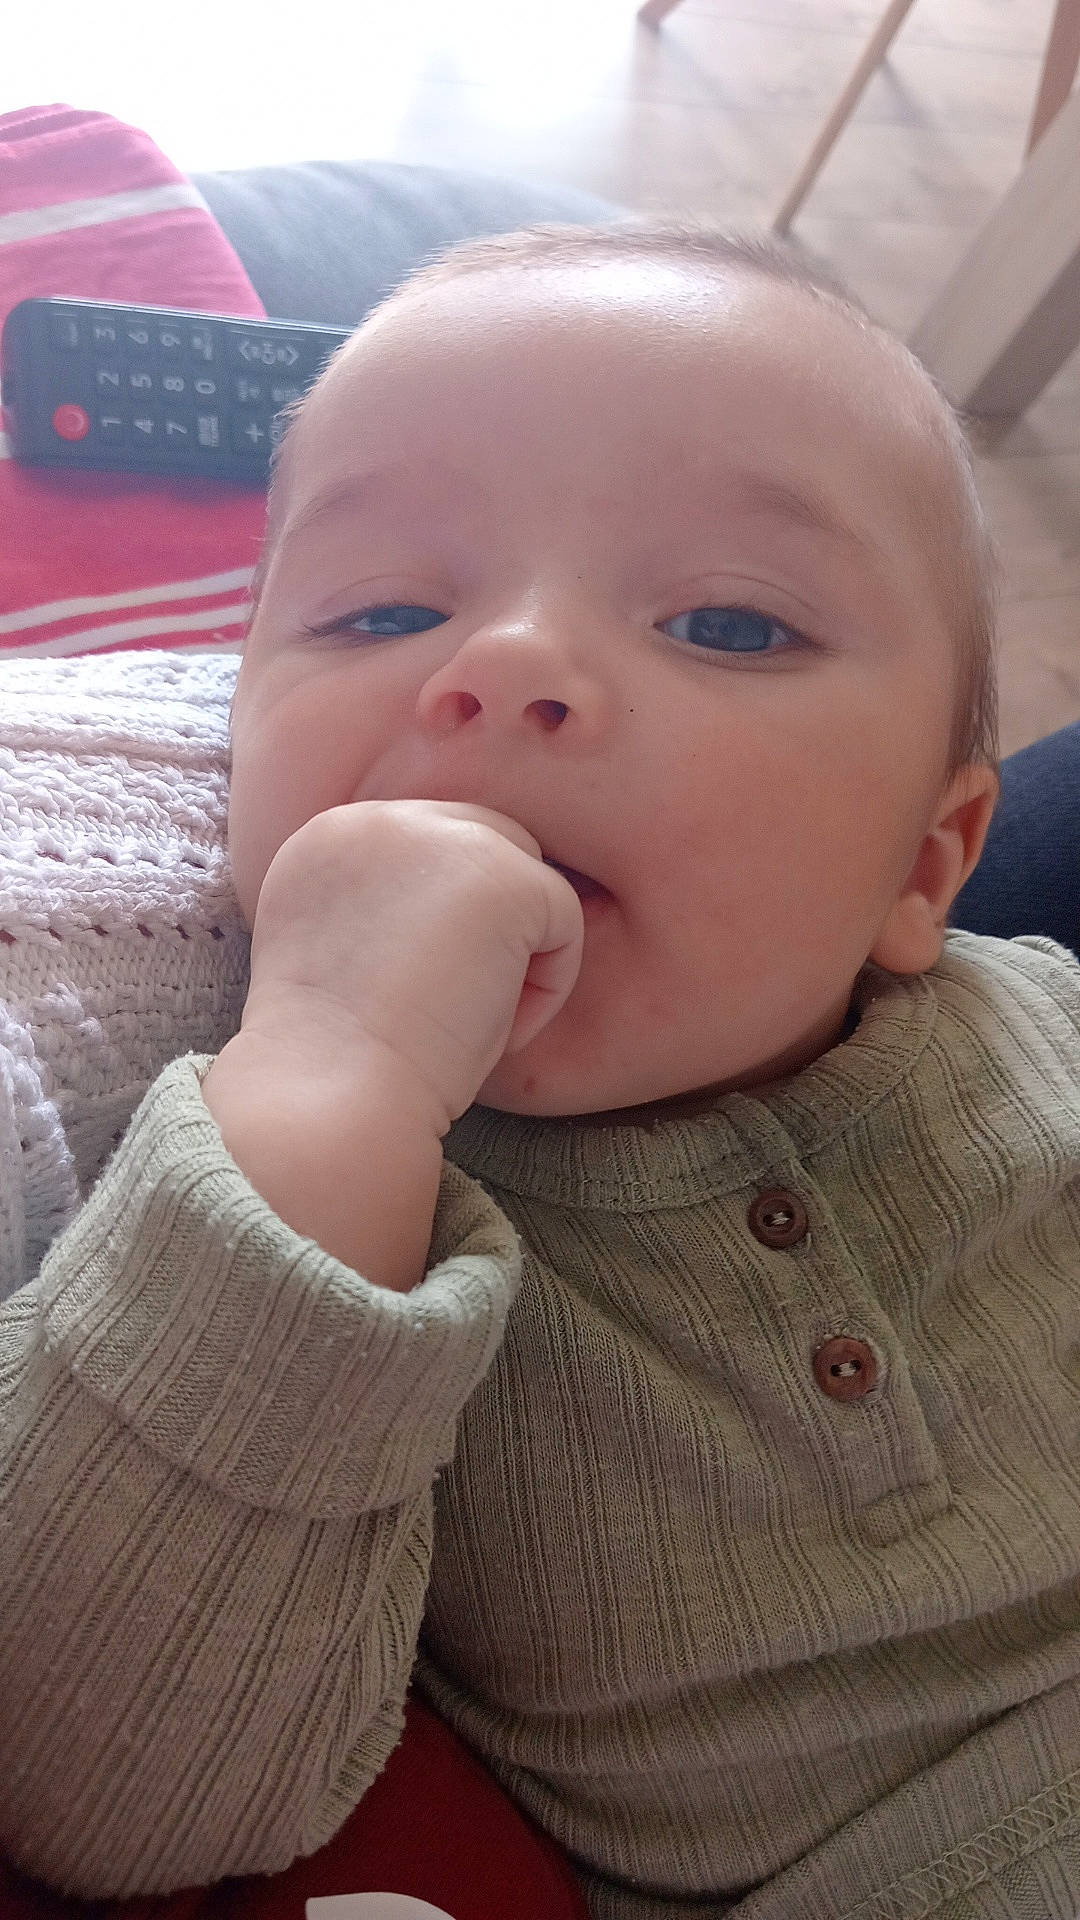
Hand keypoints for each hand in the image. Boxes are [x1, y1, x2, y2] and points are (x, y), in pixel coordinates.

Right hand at [235, 800, 584, 1129]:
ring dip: (515, 955)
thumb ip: (384, 912)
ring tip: (462, 1020)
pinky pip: (564, 920)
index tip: (416, 995)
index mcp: (327, 839)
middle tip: (450, 1007)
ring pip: (526, 878)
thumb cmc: (334, 1063)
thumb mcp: (341, 960)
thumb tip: (459, 919)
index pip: (426, 850)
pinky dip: (546, 989)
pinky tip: (490, 1030)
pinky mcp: (503, 875)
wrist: (326, 1096)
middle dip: (490, 924)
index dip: (443, 924)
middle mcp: (375, 818)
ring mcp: (440, 836)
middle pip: (484, 843)